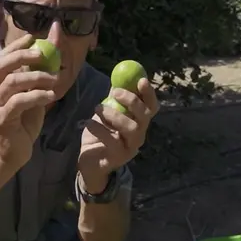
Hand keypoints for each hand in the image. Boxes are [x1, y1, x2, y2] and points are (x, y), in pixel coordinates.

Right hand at [0, 34, 57, 170]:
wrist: (10, 156)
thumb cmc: (21, 126)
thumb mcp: (30, 98)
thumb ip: (35, 80)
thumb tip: (50, 57)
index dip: (14, 47)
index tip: (32, 37)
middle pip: (1, 66)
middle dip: (22, 55)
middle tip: (42, 53)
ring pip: (12, 83)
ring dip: (36, 77)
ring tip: (55, 79)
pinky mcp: (1, 120)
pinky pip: (19, 102)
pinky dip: (37, 95)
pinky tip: (51, 95)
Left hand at [77, 77, 159, 191]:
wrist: (90, 161)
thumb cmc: (100, 135)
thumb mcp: (107, 114)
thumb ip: (114, 99)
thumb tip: (118, 79)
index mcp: (139, 122)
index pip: (152, 107)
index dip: (149, 94)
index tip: (141, 80)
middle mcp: (139, 135)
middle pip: (144, 116)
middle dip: (132, 101)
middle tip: (115, 92)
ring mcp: (130, 147)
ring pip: (131, 128)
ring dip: (114, 115)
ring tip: (97, 108)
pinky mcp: (118, 157)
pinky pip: (112, 140)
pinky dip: (99, 128)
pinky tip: (89, 123)